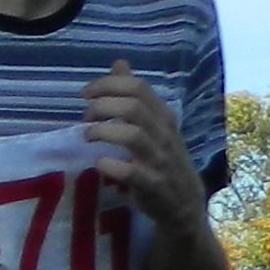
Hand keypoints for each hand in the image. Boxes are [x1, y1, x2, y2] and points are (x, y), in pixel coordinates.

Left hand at [82, 63, 205, 226]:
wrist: (184, 204)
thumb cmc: (162, 160)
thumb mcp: (154, 125)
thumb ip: (135, 97)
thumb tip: (119, 64)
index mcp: (163, 116)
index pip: (138, 88)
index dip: (108, 85)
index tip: (85, 94)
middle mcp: (164, 134)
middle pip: (134, 107)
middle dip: (103, 106)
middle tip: (85, 116)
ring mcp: (159, 159)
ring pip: (133, 135)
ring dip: (103, 132)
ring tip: (88, 136)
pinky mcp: (152, 185)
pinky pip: (130, 171)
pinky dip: (110, 165)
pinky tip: (99, 163)